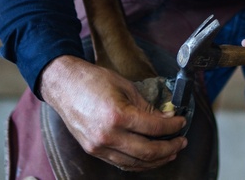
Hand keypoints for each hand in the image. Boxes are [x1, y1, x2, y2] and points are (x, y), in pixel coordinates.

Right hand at [39, 56, 187, 170]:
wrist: (63, 85)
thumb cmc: (92, 80)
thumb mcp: (125, 86)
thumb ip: (146, 106)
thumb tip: (166, 118)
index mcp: (118, 116)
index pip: (154, 128)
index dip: (173, 127)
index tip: (182, 122)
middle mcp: (108, 136)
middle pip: (147, 152)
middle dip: (169, 148)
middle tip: (181, 142)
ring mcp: (99, 146)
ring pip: (135, 163)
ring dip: (156, 161)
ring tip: (170, 153)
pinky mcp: (93, 151)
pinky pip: (121, 163)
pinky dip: (138, 163)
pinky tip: (149, 158)